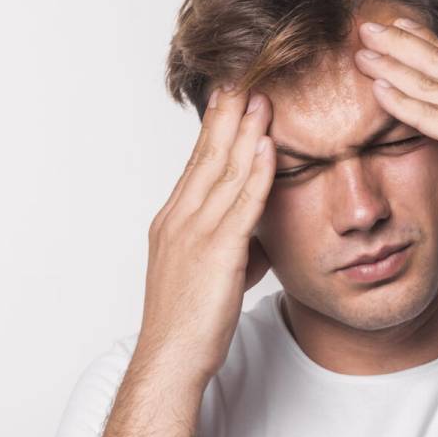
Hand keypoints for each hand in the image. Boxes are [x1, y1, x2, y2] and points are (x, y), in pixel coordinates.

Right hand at [138, 83, 275, 384]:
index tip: (229, 96)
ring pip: (223, 171)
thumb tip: (258, 244)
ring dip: (244, 130)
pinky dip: (255, 172)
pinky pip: (240, 204)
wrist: (170, 360)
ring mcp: (194, 234)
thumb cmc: (189, 327)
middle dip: (227, 115)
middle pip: (207, 155)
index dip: (214, 128)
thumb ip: (235, 252)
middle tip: (242, 76)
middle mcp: (179, 220)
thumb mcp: (215, 278)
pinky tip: (268, 146)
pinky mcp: (216, 253)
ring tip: (260, 95)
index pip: (197, 165)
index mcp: (174, 222)